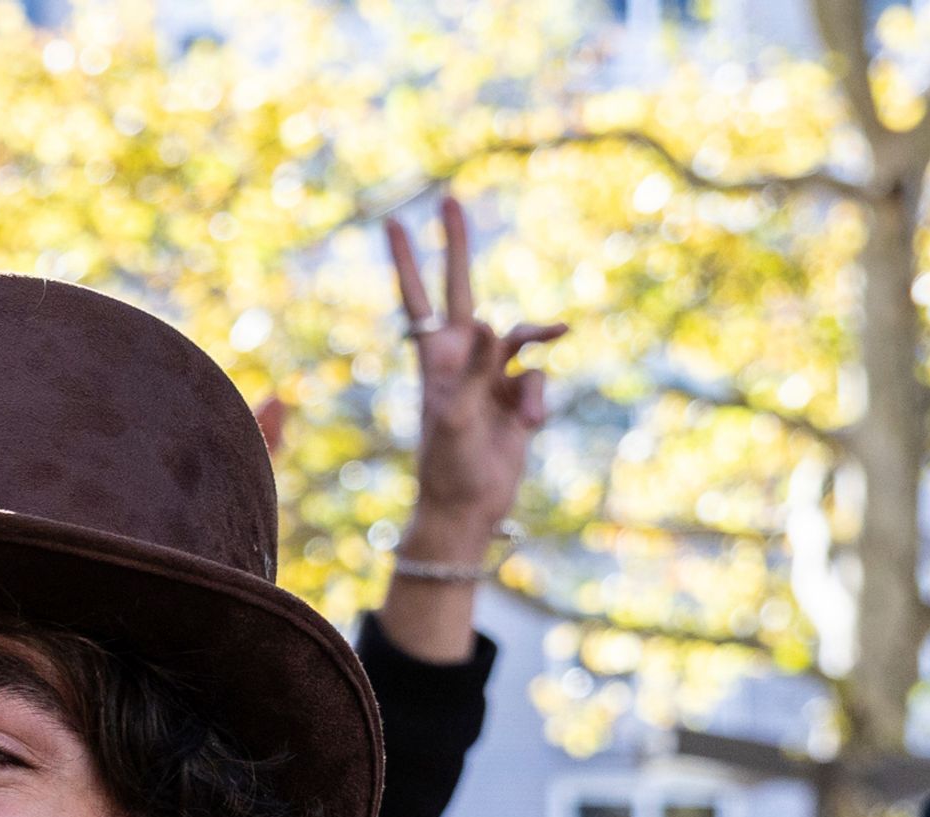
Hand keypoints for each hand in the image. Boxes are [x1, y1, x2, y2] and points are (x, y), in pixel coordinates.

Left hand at [390, 194, 562, 555]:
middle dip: (457, 247)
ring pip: (522, 344)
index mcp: (435, 358)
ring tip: (525, 418)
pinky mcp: (517, 394)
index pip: (418, 298)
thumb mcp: (456, 415)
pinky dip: (537, 402)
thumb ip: (473, 366)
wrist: (471, 505)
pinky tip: (530, 428)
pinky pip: (537, 380)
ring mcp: (491, 374)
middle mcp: (462, 357)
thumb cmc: (450, 463)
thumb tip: (487, 321)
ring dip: (529, 381)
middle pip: (461, 288)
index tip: (392, 222)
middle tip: (449, 199)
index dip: (407, 260)